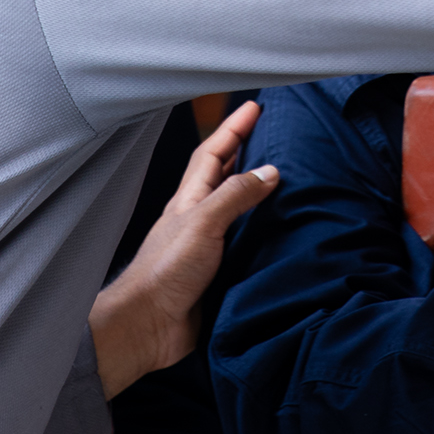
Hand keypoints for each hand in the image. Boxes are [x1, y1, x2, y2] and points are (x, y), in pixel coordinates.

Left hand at [88, 100, 278, 397]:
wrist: (148, 326)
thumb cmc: (165, 271)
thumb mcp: (203, 223)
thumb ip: (235, 196)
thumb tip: (270, 171)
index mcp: (191, 199)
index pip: (214, 153)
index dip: (233, 128)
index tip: (255, 107)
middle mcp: (200, 218)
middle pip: (225, 176)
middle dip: (246, 151)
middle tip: (272, 132)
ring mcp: (209, 246)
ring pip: (237, 209)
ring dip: (258, 191)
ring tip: (284, 176)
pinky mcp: (220, 273)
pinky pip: (246, 244)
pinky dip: (264, 232)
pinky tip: (281, 232)